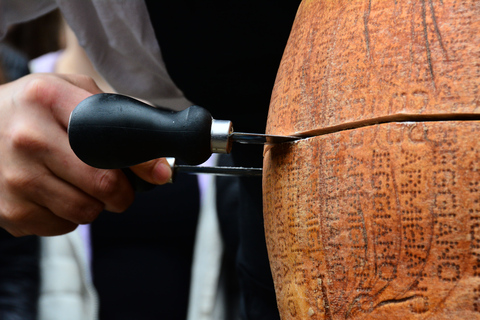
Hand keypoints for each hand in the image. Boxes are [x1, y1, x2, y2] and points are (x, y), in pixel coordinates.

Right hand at [0, 74, 169, 235]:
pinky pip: (62, 227)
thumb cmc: (34, 110)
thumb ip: (115, 115)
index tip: (161, 173)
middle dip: (123, 192)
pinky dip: (68, 216)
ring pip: (86, 211)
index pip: (112, 140)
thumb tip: (160, 161)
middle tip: (119, 186)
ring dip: (94, 204)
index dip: (143, 162)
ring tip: (78, 184)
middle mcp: (28, 137)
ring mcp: (14, 177)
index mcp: (49, 99)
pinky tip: (54, 193)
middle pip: (104, 184)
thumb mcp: (71, 92)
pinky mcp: (8, 210)